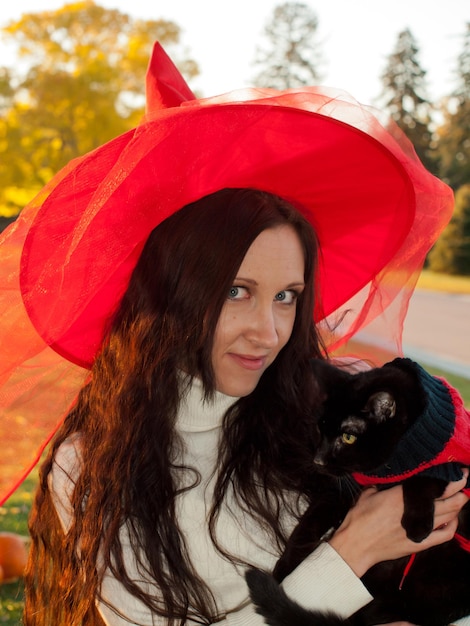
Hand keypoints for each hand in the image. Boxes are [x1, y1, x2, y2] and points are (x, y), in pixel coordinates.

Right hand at [328, 470, 467, 576]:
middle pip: (448, 499)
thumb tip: (394, 479)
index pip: (433, 484)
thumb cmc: (359, 517)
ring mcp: (421, 528)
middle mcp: (416, 511)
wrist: (357, 544)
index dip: (450, 478)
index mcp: (402, 496)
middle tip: (463, 479)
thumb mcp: (369, 492)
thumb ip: (384, 484)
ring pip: (450, 515)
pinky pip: (445, 534)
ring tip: (460, 496)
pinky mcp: (421, 542)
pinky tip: (453, 519)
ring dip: (458, 504)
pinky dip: (453, 525)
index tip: (458, 471)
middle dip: (459, 488)